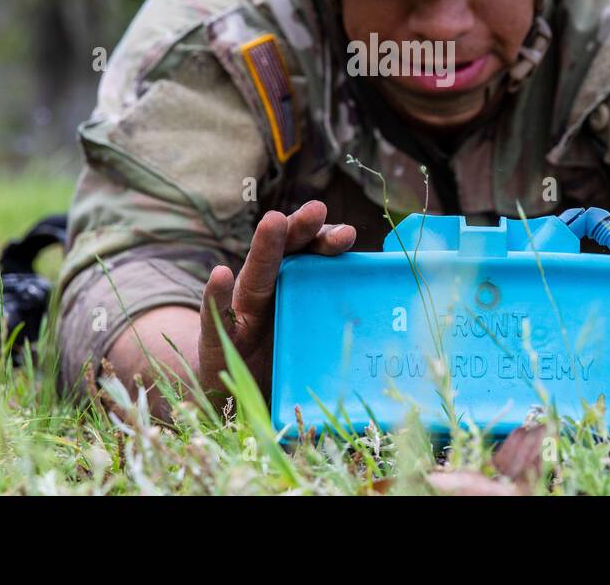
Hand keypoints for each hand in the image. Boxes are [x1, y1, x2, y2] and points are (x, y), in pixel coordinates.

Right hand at [197, 200, 354, 402]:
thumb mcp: (314, 345)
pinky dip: (217, 295)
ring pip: (255, 276)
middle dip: (301, 229)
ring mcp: (243, 313)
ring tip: (274, 221)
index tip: (349, 235)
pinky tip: (220, 275)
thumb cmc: (281, 366)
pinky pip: (217, 314)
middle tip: (317, 210)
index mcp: (293, 290)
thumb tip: (392, 315)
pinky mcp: (219, 338)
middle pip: (285, 254)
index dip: (327, 242)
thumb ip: (340, 324)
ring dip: (264, 248)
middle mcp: (268, 292)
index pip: (311, 256)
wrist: (234, 399)